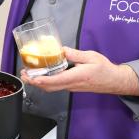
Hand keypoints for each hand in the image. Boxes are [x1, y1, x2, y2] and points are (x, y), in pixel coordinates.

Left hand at [20, 47, 138, 95]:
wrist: (114, 81)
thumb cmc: (104, 69)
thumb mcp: (91, 57)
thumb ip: (75, 54)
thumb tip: (61, 50)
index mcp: (76, 77)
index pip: (55, 81)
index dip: (41, 80)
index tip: (31, 77)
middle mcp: (72, 84)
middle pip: (49, 87)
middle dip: (34, 82)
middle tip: (23, 74)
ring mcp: (71, 87)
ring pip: (52, 88)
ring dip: (39, 82)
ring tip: (29, 74)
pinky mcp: (72, 86)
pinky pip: (56, 86)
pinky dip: (46, 82)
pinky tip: (42, 75)